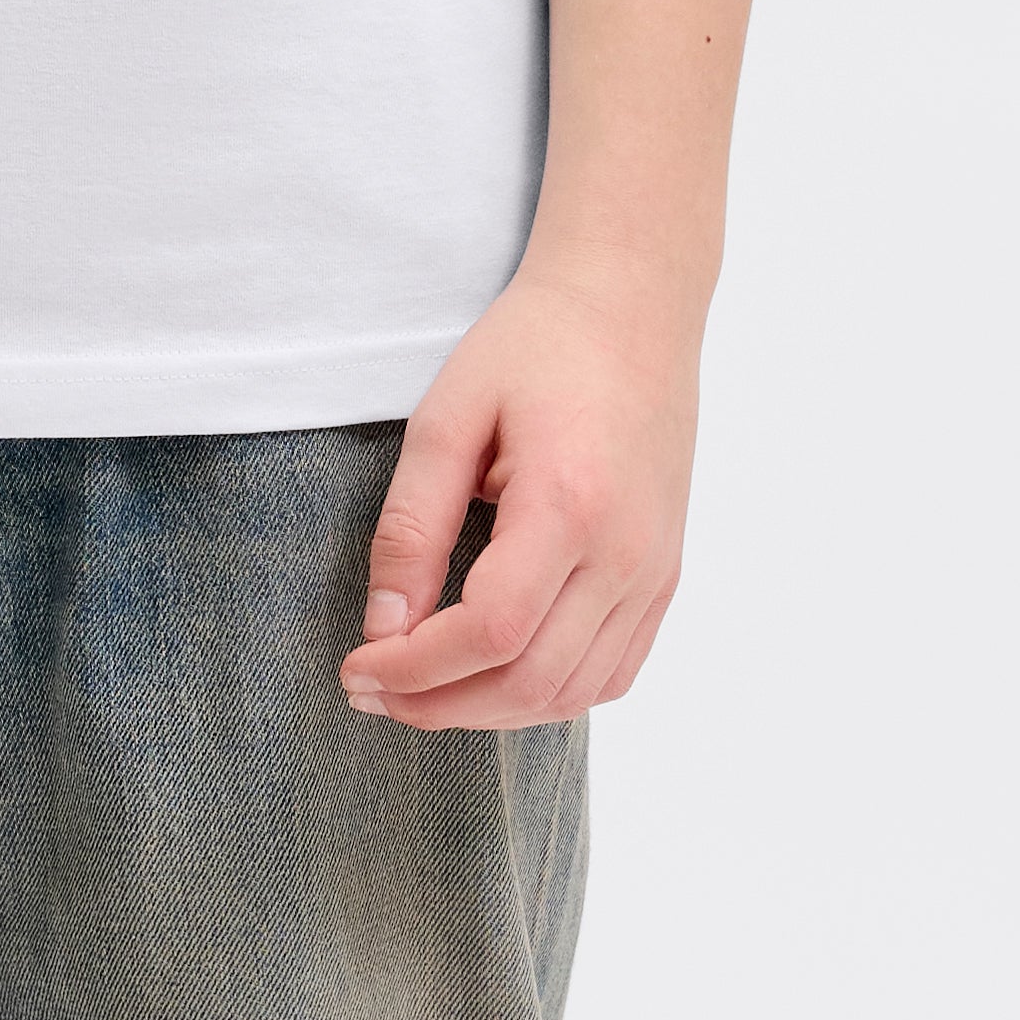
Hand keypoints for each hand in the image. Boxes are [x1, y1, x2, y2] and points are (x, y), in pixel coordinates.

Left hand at [340, 265, 702, 733]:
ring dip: (488, 712)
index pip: (488, 632)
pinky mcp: (664, 576)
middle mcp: (627, 551)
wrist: (632, 308)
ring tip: (422, 690)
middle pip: (529, 682)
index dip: (414, 670)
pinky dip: (546, 696)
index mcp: (570, 503)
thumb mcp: (447, 419)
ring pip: (572, 693)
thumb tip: (383, 628)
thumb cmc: (535, 347)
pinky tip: (491, 676)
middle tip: (372, 691)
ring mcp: (655, 570)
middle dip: (438, 705)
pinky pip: (611, 674)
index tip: (356, 668)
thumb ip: (411, 528)